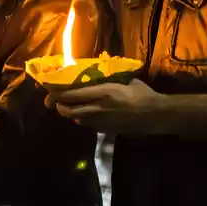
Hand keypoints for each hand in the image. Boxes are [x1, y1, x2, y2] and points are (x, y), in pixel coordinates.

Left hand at [47, 79, 164, 135]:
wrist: (155, 115)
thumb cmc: (143, 94)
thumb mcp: (125, 81)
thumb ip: (110, 80)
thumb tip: (100, 74)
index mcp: (102, 93)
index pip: (72, 95)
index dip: (58, 95)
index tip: (51, 93)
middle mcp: (98, 108)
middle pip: (70, 111)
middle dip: (60, 107)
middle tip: (57, 103)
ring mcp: (102, 122)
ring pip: (78, 120)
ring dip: (72, 114)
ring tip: (70, 108)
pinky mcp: (107, 130)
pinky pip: (89, 125)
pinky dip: (84, 120)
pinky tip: (87, 116)